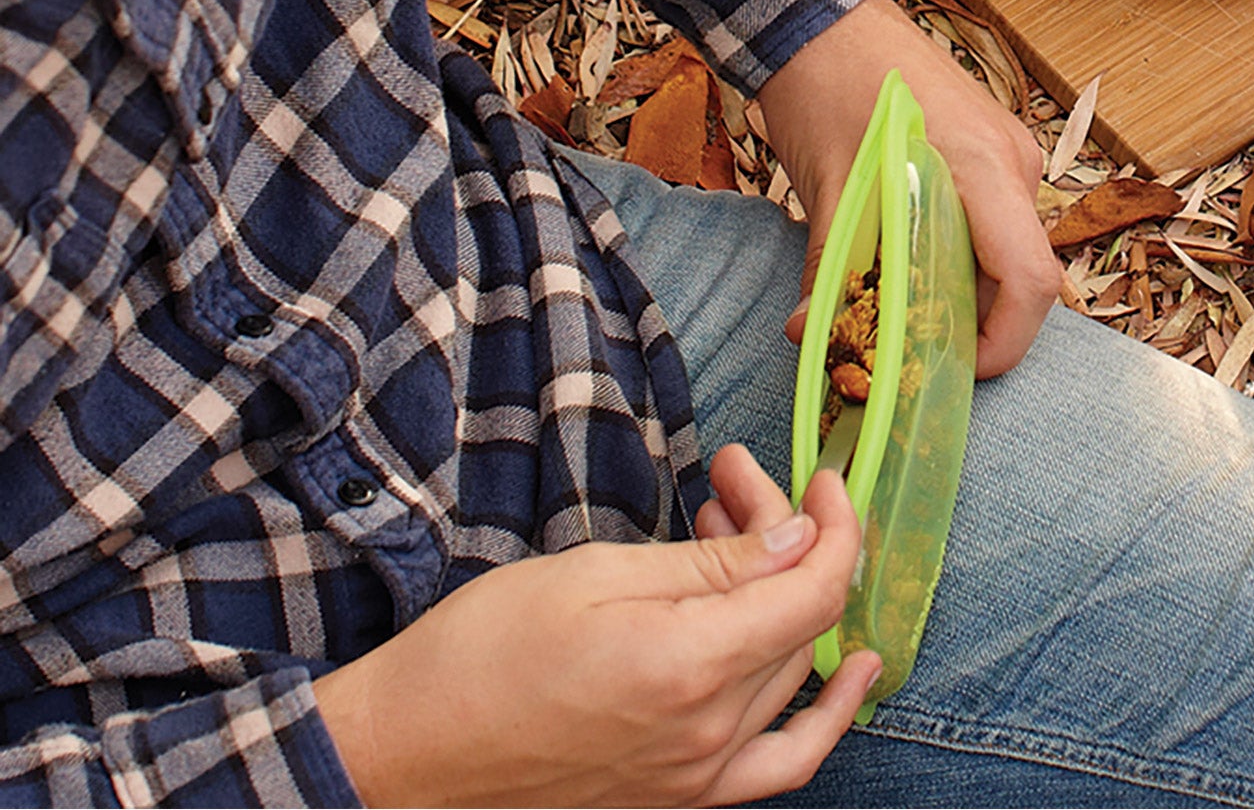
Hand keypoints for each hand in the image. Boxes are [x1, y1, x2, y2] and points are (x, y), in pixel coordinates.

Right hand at [316, 447, 874, 805]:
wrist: (405, 754)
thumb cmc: (483, 653)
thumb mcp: (599, 575)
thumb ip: (715, 564)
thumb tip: (802, 540)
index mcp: (689, 669)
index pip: (815, 591)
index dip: (836, 525)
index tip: (821, 477)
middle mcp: (705, 736)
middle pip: (798, 623)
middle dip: (785, 537)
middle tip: (733, 484)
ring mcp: (693, 779)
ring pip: (788, 677)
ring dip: (784, 599)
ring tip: (735, 538)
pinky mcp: (674, 801)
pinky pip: (777, 763)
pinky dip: (820, 718)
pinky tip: (847, 674)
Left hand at [752, 0, 1061, 378]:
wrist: (821, 16)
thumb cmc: (828, 88)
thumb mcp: (828, 188)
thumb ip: (829, 271)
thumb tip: (811, 339)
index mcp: (984, 169)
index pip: (1031, 281)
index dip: (1000, 344)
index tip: (946, 370)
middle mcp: (1011, 160)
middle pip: (1020, 273)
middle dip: (970, 323)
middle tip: (903, 347)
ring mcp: (1004, 149)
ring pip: (1004, 249)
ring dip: (958, 287)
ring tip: (891, 300)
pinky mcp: (986, 146)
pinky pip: (989, 220)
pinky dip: (954, 252)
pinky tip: (899, 255)